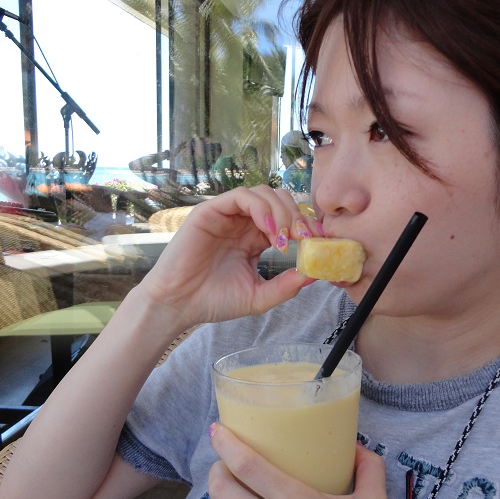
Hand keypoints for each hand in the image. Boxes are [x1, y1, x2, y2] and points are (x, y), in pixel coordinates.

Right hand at [138, 186, 320, 328]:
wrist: (179, 305)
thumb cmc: (213, 301)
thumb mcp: (259, 296)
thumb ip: (286, 286)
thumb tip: (315, 274)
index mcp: (255, 238)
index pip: (287, 219)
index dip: (306, 226)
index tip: (320, 243)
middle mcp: (243, 222)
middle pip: (280, 200)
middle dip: (297, 217)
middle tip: (305, 239)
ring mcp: (227, 214)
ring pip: (263, 193)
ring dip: (281, 212)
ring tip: (283, 239)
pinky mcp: (211, 210)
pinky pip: (241, 196)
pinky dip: (260, 208)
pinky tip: (268, 230)